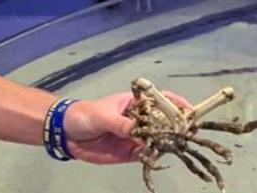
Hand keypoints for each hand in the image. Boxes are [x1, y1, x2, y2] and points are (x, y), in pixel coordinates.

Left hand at [61, 91, 191, 164]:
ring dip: (167, 142)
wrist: (66, 133)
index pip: (161, 100)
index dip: (176, 104)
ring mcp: (136, 136)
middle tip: (186, 132)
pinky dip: (154, 155)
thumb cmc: (85, 115)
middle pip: (164, 121)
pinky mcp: (130, 152)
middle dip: (176, 126)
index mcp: (135, 103)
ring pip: (158, 139)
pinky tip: (158, 155)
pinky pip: (147, 154)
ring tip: (174, 145)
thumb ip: (119, 123)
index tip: (189, 111)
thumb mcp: (101, 115)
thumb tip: (135, 130)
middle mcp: (140, 119)